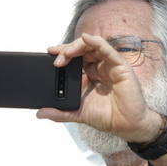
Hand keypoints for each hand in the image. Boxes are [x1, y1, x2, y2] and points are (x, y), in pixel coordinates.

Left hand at [41, 33, 163, 142]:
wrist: (126, 126)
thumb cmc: (108, 116)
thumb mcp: (78, 113)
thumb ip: (60, 113)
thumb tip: (40, 113)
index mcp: (89, 75)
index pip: (75, 58)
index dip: (63, 54)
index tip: (49, 53)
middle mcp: (100, 67)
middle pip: (82, 50)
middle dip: (67, 50)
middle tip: (56, 57)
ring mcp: (110, 65)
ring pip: (93, 46)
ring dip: (77, 46)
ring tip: (66, 53)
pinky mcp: (120, 67)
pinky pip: (108, 50)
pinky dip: (96, 43)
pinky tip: (86, 39)